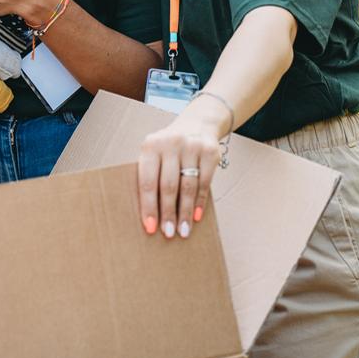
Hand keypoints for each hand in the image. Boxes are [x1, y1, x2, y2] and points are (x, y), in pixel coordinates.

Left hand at [137, 106, 224, 240]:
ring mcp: (192, 146)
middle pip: (168, 186)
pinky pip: (204, 183)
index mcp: (151, 145)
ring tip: (182, 231)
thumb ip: (151, 175)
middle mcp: (171, 143)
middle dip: (168, 213)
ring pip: (187, 187)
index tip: (150, 227)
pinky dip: (200, 202)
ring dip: (184, 212)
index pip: (148, 180)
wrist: (197, 123)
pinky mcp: (210, 152)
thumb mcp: (155, 153)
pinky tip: (196, 216)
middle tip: (168, 233)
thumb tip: (149, 214)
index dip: (149, 206)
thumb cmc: (169, 148)